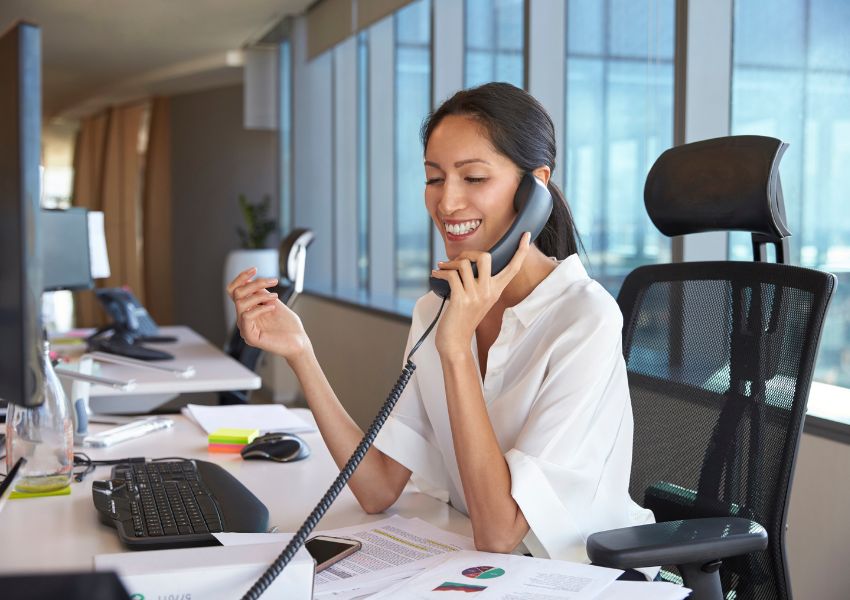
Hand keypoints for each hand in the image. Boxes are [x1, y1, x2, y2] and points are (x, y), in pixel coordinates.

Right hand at [226, 267, 310, 359]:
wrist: (299, 342)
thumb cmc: (288, 325)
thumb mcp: (273, 302)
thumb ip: (260, 292)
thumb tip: (248, 279)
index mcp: (247, 310)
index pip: (234, 291)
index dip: (241, 278)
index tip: (255, 269)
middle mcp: (243, 319)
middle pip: (237, 294)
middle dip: (255, 283)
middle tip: (273, 281)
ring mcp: (245, 329)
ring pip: (241, 303)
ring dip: (259, 295)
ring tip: (275, 297)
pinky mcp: (251, 337)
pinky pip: (247, 316)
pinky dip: (260, 308)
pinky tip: (272, 307)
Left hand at [430, 232, 530, 356]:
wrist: (455, 342)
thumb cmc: (463, 320)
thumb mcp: (478, 300)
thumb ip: (479, 283)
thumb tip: (468, 262)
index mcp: (496, 291)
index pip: (513, 268)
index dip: (520, 251)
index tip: (526, 235)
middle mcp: (488, 291)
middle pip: (487, 257)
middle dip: (469, 253)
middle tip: (458, 260)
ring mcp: (475, 296)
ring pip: (465, 264)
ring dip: (449, 263)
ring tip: (442, 267)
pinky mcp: (461, 299)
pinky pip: (451, 275)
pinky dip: (440, 271)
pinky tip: (435, 273)